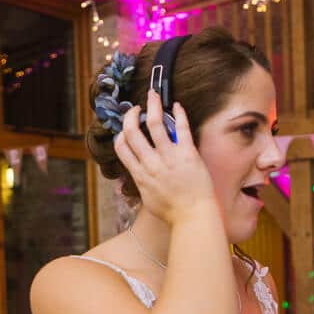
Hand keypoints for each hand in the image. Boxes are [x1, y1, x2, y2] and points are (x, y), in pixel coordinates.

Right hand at [113, 91, 215, 224]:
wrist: (193, 218)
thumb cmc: (173, 213)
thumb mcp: (148, 200)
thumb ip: (141, 185)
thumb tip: (137, 178)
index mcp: (140, 175)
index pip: (121, 147)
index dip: (120, 134)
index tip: (125, 128)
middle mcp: (151, 163)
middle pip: (132, 132)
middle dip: (131, 115)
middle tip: (136, 108)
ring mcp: (169, 158)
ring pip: (154, 123)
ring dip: (152, 105)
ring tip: (153, 96)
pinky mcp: (187, 154)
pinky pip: (181, 128)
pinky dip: (178, 114)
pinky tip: (177, 106)